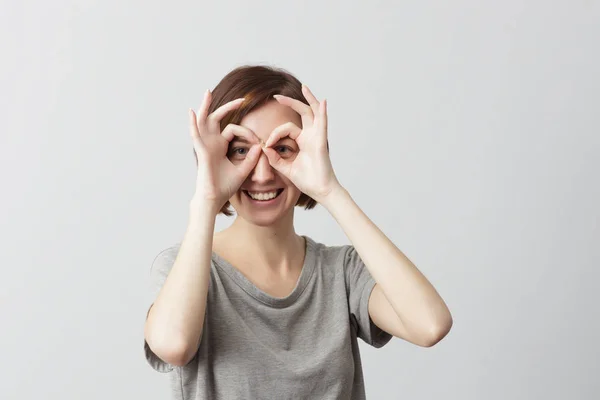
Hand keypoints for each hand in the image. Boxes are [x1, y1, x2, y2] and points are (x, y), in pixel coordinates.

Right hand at [189, 90, 261, 209]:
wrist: (214, 198)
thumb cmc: (225, 186)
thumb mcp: (243, 170)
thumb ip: (251, 158)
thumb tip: (259, 145)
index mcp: (221, 146)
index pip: (233, 129)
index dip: (247, 132)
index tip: (258, 141)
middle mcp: (212, 142)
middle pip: (216, 119)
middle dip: (228, 107)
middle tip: (241, 99)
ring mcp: (205, 145)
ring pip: (204, 121)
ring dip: (206, 106)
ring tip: (207, 92)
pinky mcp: (201, 151)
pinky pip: (196, 135)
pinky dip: (193, 123)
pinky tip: (192, 112)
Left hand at [262, 84, 340, 201]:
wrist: (320, 190)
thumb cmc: (307, 181)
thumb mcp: (286, 168)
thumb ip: (275, 159)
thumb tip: (264, 147)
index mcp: (303, 141)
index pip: (287, 129)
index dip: (274, 134)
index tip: (266, 145)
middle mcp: (311, 136)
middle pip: (302, 113)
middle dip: (290, 102)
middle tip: (276, 96)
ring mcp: (317, 137)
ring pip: (313, 113)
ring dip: (309, 99)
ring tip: (304, 87)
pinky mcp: (321, 142)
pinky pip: (322, 123)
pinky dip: (323, 112)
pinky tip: (323, 102)